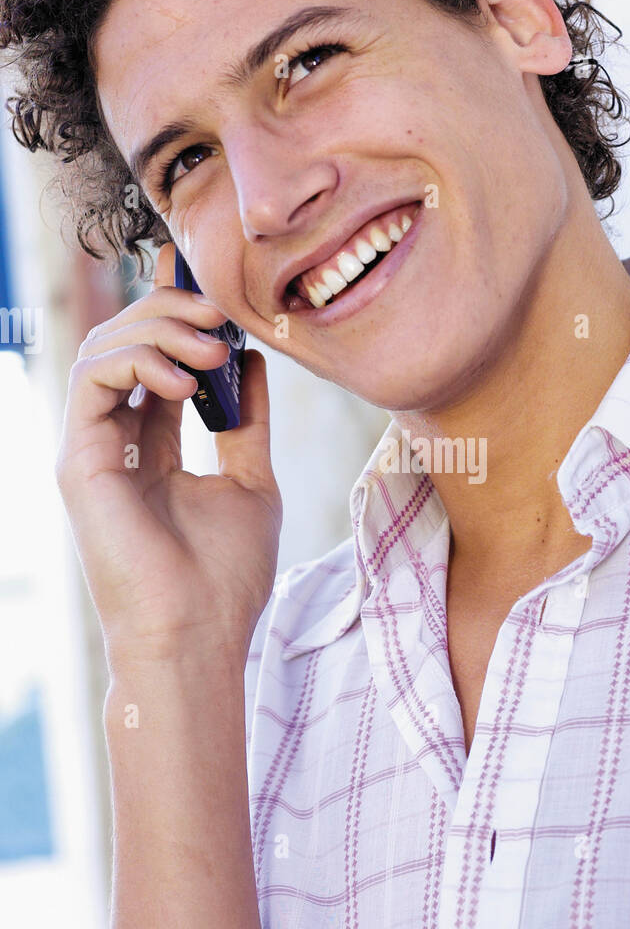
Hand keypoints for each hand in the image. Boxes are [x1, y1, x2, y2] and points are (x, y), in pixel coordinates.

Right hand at [55, 243, 281, 669]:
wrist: (199, 638)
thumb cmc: (225, 578)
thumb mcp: (252, 483)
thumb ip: (247, 424)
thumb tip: (252, 362)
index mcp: (151, 450)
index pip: (155, 363)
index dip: (178, 318)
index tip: (217, 291)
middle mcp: (115, 444)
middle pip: (126, 345)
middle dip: (172, 314)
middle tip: (220, 314)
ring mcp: (92, 451)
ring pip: (103, 350)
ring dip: (161, 332)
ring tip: (213, 348)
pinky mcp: (79, 461)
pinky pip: (92, 378)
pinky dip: (138, 361)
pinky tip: (187, 383)